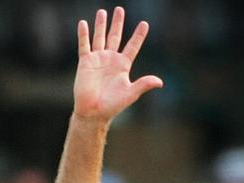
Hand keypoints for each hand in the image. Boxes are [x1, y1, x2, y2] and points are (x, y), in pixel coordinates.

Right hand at [73, 7, 162, 121]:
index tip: (144, 23)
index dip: (138, 35)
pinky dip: (84, 35)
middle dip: (118, 23)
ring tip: (102, 11)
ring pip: (100, 37)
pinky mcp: (85, 62)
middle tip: (120, 9)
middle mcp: (111, 60)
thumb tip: (160, 82)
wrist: (93, 111)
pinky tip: (83, 23)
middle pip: (116, 36)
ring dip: (101, 25)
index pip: (132, 46)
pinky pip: (84, 45)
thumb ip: (143, 85)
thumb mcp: (131, 93)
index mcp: (123, 65)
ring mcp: (98, 59)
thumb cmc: (113, 105)